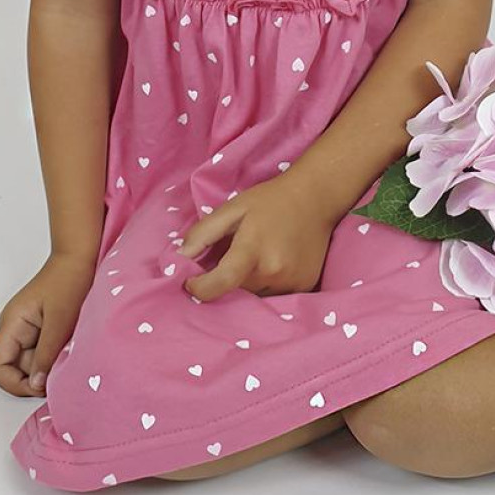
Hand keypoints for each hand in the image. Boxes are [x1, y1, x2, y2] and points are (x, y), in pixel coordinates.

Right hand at [0, 251, 97, 397]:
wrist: (81, 256)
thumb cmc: (70, 280)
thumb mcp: (60, 321)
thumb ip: (46, 354)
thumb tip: (36, 385)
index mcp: (11, 324)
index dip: (15, 384)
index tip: (41, 387)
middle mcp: (15, 328)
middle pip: (14, 368)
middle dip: (35, 376)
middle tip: (61, 372)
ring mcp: (28, 328)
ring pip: (30, 361)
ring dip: (47, 365)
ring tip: (69, 356)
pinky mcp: (41, 327)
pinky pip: (42, 351)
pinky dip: (54, 356)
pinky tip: (70, 349)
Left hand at [178, 172, 335, 302]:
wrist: (316, 197)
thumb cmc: (270, 201)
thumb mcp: (232, 208)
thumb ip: (203, 234)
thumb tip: (178, 259)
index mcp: (253, 248)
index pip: (222, 282)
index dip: (201, 288)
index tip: (191, 282)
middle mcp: (274, 270)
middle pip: (237, 291)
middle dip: (226, 281)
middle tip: (230, 258)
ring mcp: (292, 281)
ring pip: (256, 296)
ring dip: (248, 285)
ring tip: (256, 258)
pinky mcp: (305, 286)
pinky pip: (275, 295)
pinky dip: (268, 285)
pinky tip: (273, 262)